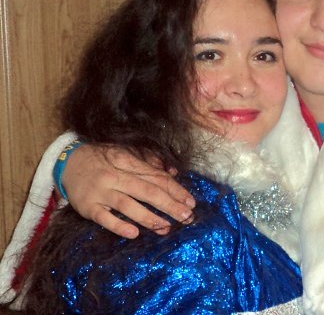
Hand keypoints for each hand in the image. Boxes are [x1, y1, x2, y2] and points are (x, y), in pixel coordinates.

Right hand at [62, 144, 195, 238]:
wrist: (68, 162)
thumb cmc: (104, 160)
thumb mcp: (127, 154)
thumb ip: (149, 163)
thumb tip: (173, 172)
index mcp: (128, 162)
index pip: (156, 177)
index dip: (176, 190)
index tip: (191, 202)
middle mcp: (115, 176)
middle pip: (147, 191)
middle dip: (169, 205)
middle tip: (187, 216)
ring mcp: (101, 192)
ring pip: (128, 205)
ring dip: (149, 218)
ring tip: (166, 227)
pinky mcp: (87, 207)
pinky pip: (104, 218)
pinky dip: (119, 226)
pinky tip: (134, 233)